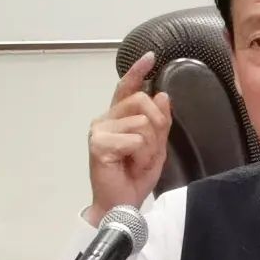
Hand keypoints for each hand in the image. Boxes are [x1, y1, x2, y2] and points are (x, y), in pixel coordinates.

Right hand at [85, 52, 171, 225]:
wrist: (123, 203)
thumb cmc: (135, 176)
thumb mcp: (157, 147)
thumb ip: (161, 122)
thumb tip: (162, 95)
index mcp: (119, 116)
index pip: (127, 87)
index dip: (137, 70)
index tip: (150, 56)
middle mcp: (106, 118)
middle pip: (142, 101)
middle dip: (156, 126)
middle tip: (149, 151)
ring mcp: (99, 130)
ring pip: (142, 123)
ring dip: (149, 147)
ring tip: (137, 162)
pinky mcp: (98, 144)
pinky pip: (135, 139)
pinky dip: (140, 155)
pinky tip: (129, 166)